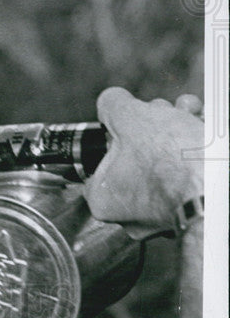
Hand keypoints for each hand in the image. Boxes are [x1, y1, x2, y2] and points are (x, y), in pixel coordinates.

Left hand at [85, 86, 203, 239]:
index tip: (127, 119)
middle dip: (152, 124)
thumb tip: (111, 102)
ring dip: (176, 128)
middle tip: (162, 110)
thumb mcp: (129, 117)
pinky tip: (201, 122)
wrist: (222, 183)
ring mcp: (166, 214)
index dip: (115, 131)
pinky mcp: (195, 208)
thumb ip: (111, 106)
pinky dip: (195, 146)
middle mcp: (133, 215)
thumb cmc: (170, 158)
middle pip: (136, 156)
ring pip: (165, 160)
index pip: (99, 160)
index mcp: (105, 200)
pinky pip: (188, 173)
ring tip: (187, 110)